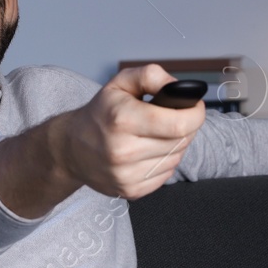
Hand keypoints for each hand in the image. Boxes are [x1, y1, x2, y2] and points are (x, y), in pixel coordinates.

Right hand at [50, 63, 204, 199]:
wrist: (71, 149)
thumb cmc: (101, 113)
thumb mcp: (121, 83)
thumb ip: (151, 76)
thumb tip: (180, 89)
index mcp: (123, 120)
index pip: (180, 124)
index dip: (195, 114)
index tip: (194, 107)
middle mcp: (124, 151)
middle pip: (182, 141)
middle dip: (185, 127)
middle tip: (174, 118)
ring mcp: (127, 175)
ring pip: (176, 158)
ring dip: (175, 145)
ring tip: (157, 135)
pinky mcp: (131, 191)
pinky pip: (166, 174)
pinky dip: (164, 162)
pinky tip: (150, 152)